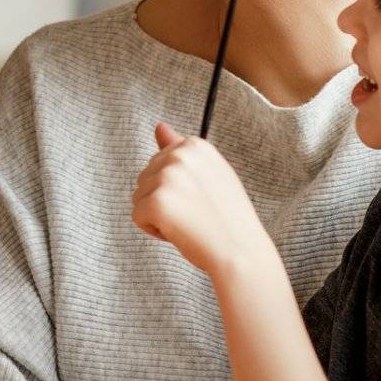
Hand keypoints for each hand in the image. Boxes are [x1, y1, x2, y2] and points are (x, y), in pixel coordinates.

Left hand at [132, 121, 268, 276]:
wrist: (242, 253)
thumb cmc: (227, 218)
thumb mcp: (209, 174)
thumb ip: (181, 151)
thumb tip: (158, 126)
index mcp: (195, 145)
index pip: (161, 161)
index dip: (177, 186)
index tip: (201, 197)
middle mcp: (180, 155)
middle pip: (146, 177)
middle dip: (165, 199)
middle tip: (196, 213)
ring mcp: (167, 177)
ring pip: (139, 197)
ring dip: (158, 215)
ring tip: (190, 223)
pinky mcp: (157, 202)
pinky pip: (137, 216)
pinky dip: (154, 230)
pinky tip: (180, 233)